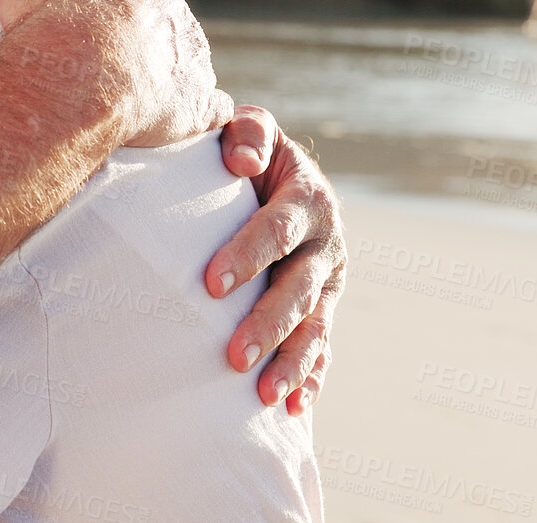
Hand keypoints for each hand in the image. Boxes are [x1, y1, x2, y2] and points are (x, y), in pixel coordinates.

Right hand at [0, 0, 232, 146]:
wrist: (77, 71)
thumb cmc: (49, 24)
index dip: (113, 15)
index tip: (91, 34)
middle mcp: (180, 20)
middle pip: (165, 34)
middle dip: (140, 51)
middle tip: (105, 75)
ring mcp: (195, 64)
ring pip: (188, 71)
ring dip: (166, 85)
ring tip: (129, 105)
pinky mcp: (199, 106)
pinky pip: (213, 110)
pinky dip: (198, 117)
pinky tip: (177, 126)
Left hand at [204, 129, 343, 415]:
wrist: (272, 172)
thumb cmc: (243, 151)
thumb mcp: (250, 128)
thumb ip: (246, 130)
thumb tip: (239, 159)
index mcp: (307, 197)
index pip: (278, 229)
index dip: (247, 254)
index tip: (209, 284)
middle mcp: (325, 242)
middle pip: (299, 288)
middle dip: (268, 323)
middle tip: (233, 356)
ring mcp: (327, 279)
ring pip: (315, 326)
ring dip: (292, 362)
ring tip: (264, 396)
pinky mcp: (324, 307)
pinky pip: (322, 348)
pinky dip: (311, 378)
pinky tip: (295, 409)